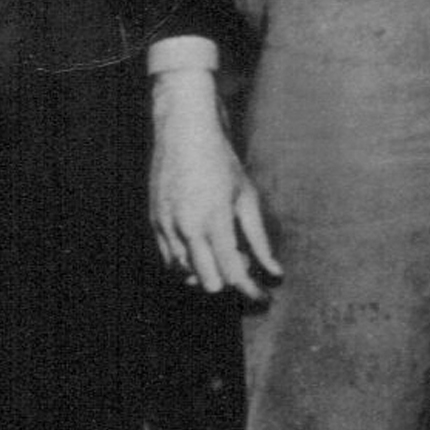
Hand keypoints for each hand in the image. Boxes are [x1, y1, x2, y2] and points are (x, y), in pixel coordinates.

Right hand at [149, 68, 280, 299]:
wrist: (183, 131)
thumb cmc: (220, 161)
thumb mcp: (247, 198)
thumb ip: (259, 240)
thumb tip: (275, 273)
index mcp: (214, 220)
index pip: (233, 273)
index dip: (251, 291)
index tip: (264, 298)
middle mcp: (187, 227)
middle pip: (209, 282)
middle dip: (229, 280)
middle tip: (241, 258)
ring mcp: (166, 226)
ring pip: (186, 274)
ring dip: (207, 269)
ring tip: (221, 243)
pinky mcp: (154, 221)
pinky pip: (169, 259)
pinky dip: (188, 261)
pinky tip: (203, 241)